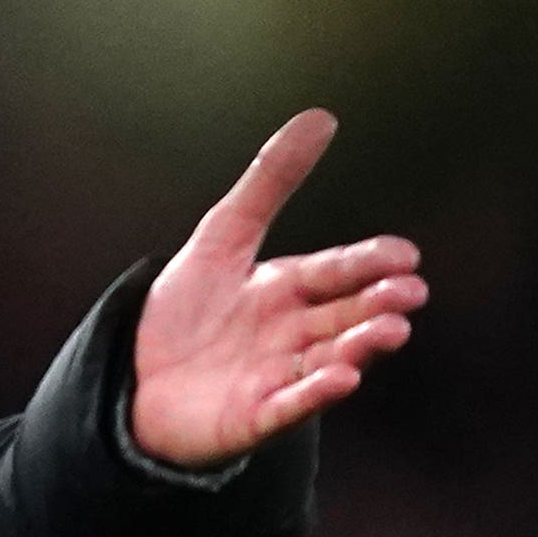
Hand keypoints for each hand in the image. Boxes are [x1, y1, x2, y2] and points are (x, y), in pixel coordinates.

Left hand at [128, 109, 424, 467]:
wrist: (128, 378)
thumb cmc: (182, 311)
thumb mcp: (222, 236)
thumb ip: (269, 183)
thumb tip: (321, 117)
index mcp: (288, 290)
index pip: (337, 272)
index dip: (369, 263)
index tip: (404, 254)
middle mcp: (292, 335)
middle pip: (344, 316)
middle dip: (378, 305)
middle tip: (409, 293)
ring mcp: (276, 378)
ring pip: (329, 360)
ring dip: (361, 347)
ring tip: (390, 331)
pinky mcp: (252, 418)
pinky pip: (289, 406)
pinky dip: (314, 394)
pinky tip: (342, 379)